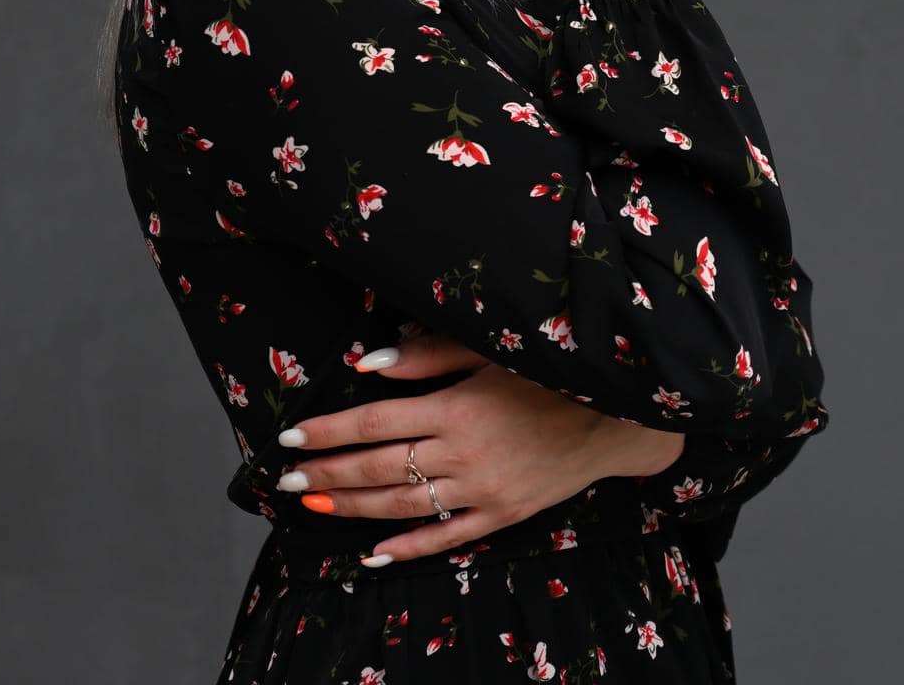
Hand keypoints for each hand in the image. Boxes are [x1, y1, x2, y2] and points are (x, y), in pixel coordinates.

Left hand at [276, 332, 686, 562]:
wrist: (616, 414)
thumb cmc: (551, 371)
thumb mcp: (490, 349)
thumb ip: (428, 354)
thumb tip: (366, 362)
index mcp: (456, 406)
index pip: (373, 421)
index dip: (328, 430)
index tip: (290, 436)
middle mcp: (462, 453)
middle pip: (378, 468)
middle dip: (326, 473)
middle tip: (286, 479)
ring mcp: (482, 490)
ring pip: (402, 506)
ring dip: (352, 508)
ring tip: (315, 505)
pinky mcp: (502, 515)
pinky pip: (446, 538)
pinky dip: (407, 548)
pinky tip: (373, 554)